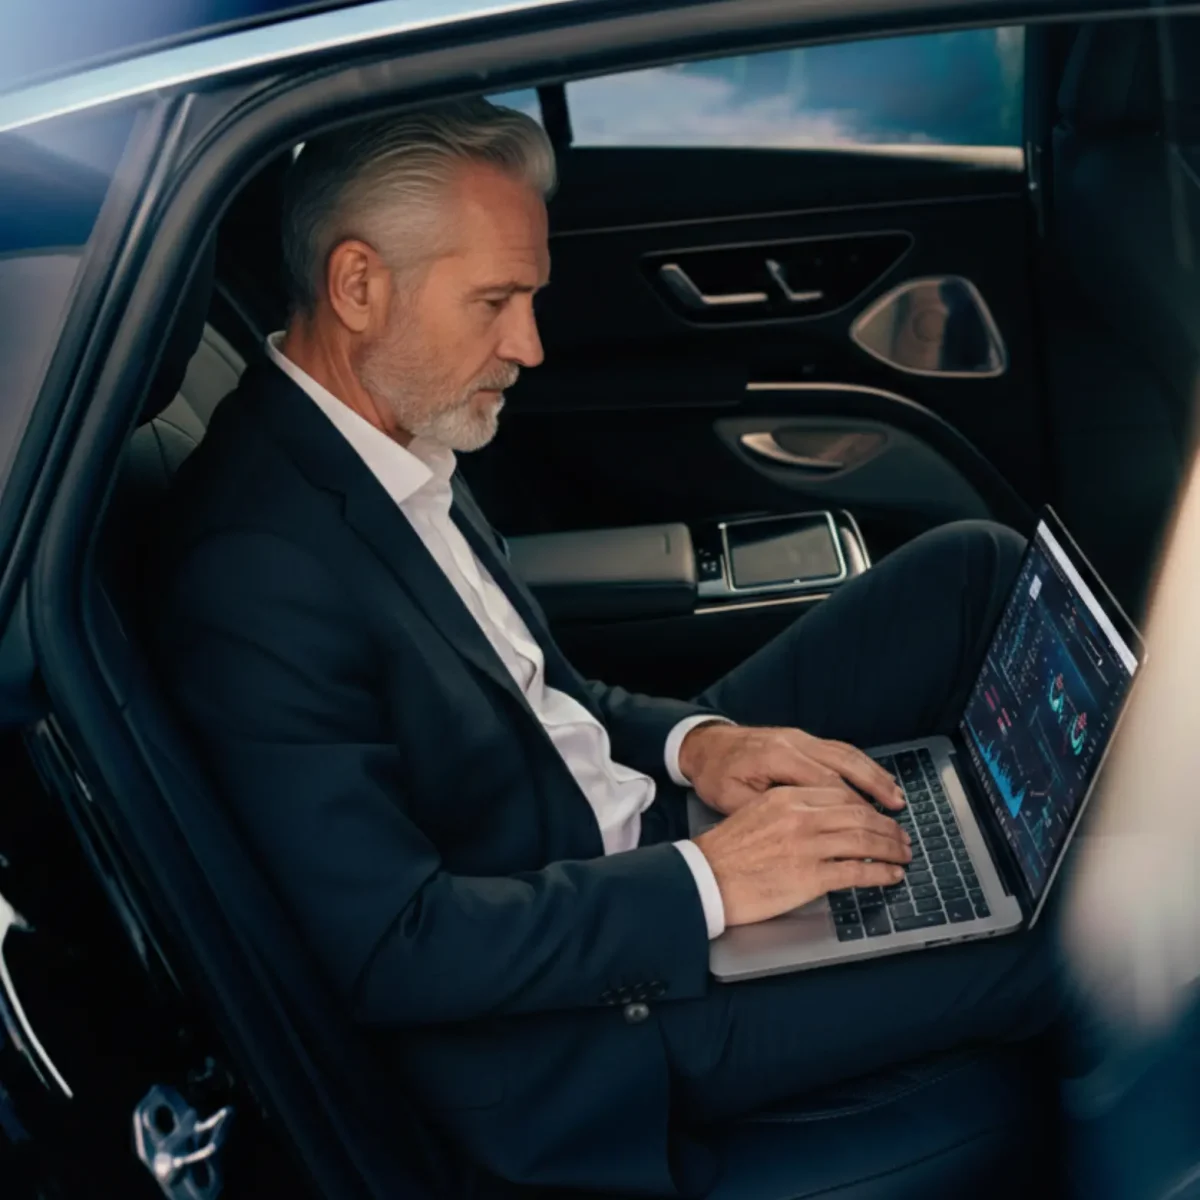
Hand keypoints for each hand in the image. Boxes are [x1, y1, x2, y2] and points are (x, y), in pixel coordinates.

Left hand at [679, 722, 903, 815]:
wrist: (703, 744)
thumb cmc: (715, 775)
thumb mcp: (732, 800)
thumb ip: (768, 810)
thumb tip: (804, 829)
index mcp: (777, 757)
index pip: (826, 783)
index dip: (853, 807)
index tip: (872, 828)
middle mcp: (793, 742)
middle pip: (844, 763)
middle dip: (874, 787)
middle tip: (897, 810)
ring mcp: (799, 737)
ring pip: (846, 753)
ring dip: (873, 774)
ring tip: (896, 797)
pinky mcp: (800, 738)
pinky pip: (838, 749)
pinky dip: (860, 764)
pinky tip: (874, 779)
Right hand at [692, 786, 911, 926]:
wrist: (704, 877)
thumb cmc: (724, 851)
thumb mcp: (754, 814)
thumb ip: (787, 811)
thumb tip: (819, 820)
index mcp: (786, 797)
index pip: (840, 795)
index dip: (867, 807)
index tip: (879, 816)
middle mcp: (800, 816)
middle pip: (858, 815)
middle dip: (886, 827)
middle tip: (901, 837)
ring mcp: (807, 845)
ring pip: (863, 839)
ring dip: (890, 848)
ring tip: (903, 855)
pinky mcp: (810, 876)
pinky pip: (856, 871)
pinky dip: (880, 873)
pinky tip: (890, 875)